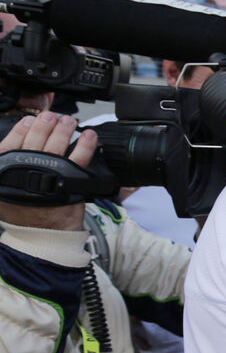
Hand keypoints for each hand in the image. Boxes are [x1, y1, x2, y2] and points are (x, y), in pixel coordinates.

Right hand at [0, 112, 96, 230]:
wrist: (42, 235)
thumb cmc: (25, 214)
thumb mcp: (3, 192)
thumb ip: (5, 167)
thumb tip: (15, 144)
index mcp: (3, 171)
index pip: (10, 142)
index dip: (22, 129)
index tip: (30, 120)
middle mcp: (24, 170)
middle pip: (35, 139)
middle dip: (45, 124)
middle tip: (52, 117)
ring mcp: (47, 173)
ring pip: (56, 144)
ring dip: (63, 128)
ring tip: (68, 121)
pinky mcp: (70, 180)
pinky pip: (79, 156)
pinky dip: (85, 144)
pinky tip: (89, 135)